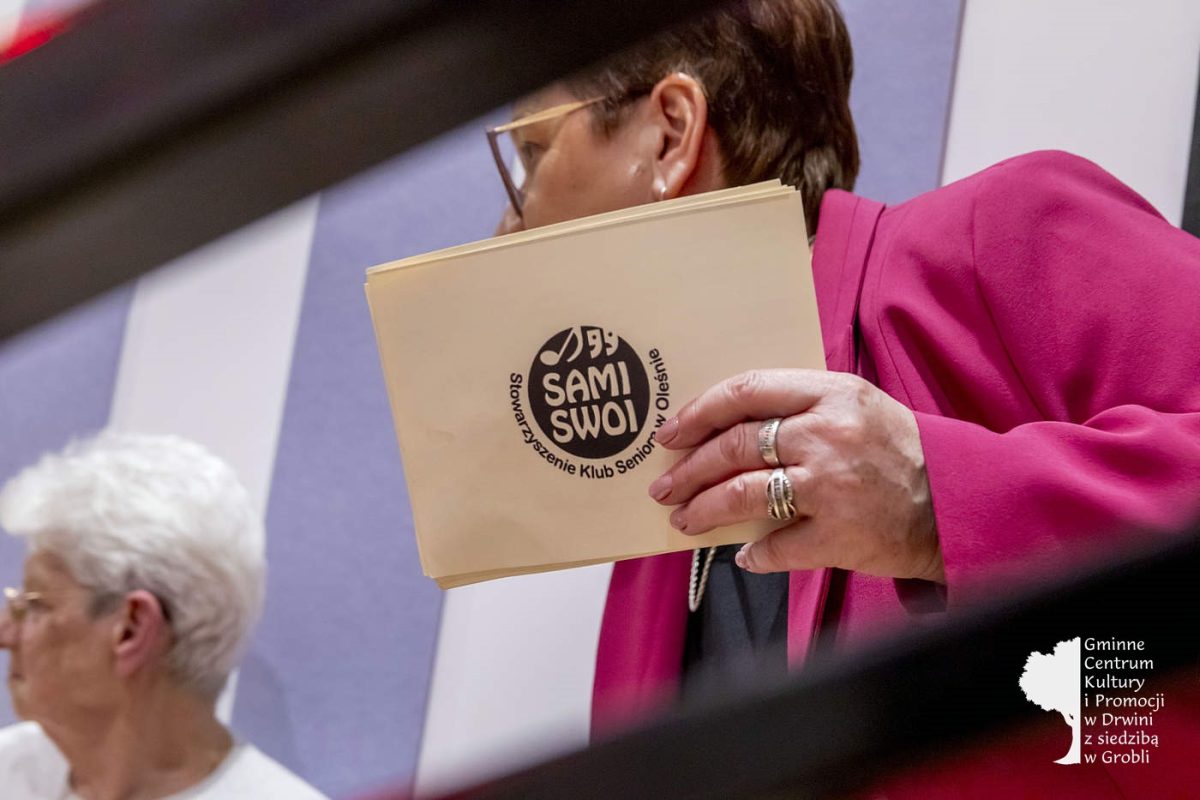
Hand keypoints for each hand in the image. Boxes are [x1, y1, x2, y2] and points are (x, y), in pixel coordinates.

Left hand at [648, 369, 943, 582]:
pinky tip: (743, 555)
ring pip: (743, 494)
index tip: (670, 432)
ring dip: (703, 508)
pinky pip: (776, 547)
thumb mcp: (856, 405)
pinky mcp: (838, 535)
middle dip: (688, 469)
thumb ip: (799, 408)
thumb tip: (726, 429)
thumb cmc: (900, 450)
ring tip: (683, 517)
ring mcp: (832, 486)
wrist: (956, 502)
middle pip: (734, 446)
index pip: (746, 392)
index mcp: (830, 395)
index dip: (698, 412)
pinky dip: (753, 555)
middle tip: (664, 485)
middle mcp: (827, 435)